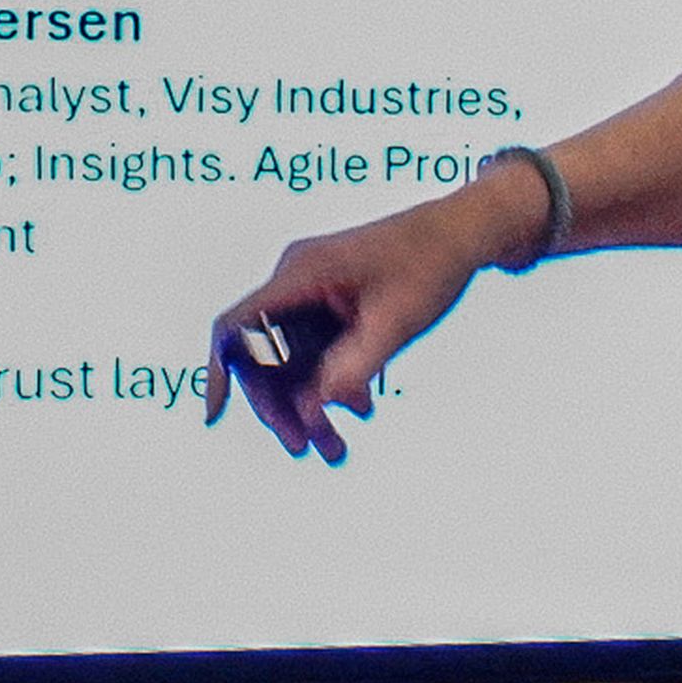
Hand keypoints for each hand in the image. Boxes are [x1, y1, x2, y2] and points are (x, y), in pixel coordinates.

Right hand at [204, 197, 499, 462]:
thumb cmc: (432, 265)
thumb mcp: (397, 323)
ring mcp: (313, 291)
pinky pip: (318, 349)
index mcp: (302, 273)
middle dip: (284, 406)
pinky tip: (362, 407)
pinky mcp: (332, 302)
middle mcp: (297, 280)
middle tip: (307, 449)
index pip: (238, 326)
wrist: (466, 232)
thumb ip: (355, 365)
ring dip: (312, 403)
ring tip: (336, 450)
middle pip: (266, 354)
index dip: (221, 373)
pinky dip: (334, 380)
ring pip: (295, 358)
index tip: (215, 417)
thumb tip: (314, 408)